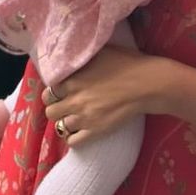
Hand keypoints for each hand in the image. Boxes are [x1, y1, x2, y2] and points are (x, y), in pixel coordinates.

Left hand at [42, 46, 167, 146]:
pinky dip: (73, 138)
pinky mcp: (95, 132)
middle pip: (50, 110)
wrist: (146, 84)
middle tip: (66, 104)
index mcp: (73, 79)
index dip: (53, 91)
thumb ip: (82, 57)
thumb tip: (71, 56)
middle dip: (56, 107)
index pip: (48, 90)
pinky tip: (80, 131)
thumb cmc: (126, 63)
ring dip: (65, 122)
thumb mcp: (100, 52)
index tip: (60, 91)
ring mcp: (84, 118)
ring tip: (74, 118)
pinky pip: (73, 142)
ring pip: (59, 127)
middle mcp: (74, 99)